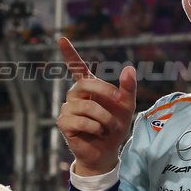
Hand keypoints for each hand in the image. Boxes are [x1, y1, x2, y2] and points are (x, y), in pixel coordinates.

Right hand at [56, 37, 136, 175]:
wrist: (108, 151)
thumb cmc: (115, 126)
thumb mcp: (127, 107)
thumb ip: (128, 88)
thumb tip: (129, 68)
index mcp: (89, 88)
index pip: (77, 67)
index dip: (70, 53)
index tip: (62, 38)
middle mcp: (75, 95)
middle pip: (87, 84)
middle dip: (107, 92)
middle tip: (119, 103)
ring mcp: (68, 108)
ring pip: (88, 107)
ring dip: (105, 119)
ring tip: (108, 127)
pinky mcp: (64, 123)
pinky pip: (81, 121)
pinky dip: (95, 128)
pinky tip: (96, 133)